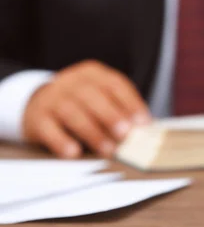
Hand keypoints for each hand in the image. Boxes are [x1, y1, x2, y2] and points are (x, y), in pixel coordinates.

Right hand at [23, 60, 151, 157]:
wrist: (40, 103)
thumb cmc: (83, 104)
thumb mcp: (101, 98)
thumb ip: (121, 110)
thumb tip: (144, 130)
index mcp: (92, 73)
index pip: (114, 84)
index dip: (131, 103)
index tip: (143, 123)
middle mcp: (71, 81)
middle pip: (92, 95)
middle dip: (111, 116)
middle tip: (125, 134)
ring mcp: (51, 98)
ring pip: (71, 112)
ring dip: (92, 132)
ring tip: (108, 150)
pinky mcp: (37, 117)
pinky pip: (49, 129)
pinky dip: (62, 141)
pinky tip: (74, 152)